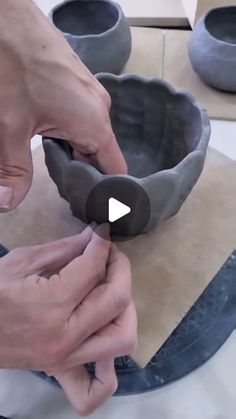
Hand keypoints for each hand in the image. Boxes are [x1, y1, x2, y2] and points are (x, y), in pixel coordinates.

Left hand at [0, 0, 126, 210]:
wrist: (8, 18)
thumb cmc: (14, 65)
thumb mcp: (11, 126)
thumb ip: (14, 169)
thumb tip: (10, 202)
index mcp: (94, 123)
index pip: (115, 170)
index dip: (109, 192)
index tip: (101, 210)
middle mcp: (99, 109)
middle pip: (101, 155)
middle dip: (86, 175)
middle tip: (69, 195)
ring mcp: (90, 93)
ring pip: (89, 136)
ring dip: (75, 153)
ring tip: (58, 169)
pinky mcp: (78, 84)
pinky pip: (82, 118)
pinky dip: (71, 134)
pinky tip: (51, 138)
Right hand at [0, 224, 136, 413]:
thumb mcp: (21, 262)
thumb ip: (63, 248)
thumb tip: (94, 236)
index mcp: (51, 305)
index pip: (94, 269)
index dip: (103, 245)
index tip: (103, 233)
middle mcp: (66, 336)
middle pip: (117, 299)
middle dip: (120, 268)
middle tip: (109, 254)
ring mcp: (65, 358)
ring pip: (121, 338)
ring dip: (125, 308)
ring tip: (111, 287)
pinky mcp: (60, 370)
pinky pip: (92, 387)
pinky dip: (108, 372)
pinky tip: (102, 341)